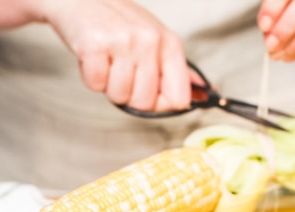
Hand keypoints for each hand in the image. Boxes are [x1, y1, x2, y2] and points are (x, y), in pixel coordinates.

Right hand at [34, 0, 189, 110]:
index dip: (160, 105)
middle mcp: (150, 41)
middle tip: (120, 70)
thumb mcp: (155, 40)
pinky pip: (95, 85)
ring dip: (108, 85)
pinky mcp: (96, 44)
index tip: (147, 94)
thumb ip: (176, 69)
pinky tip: (92, 57)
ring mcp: (124, 42)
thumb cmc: (118, 24)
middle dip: (129, 95)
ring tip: (106, 61)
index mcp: (170, 43)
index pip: (179, 97)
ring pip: (120, 96)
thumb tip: (204, 93)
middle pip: (146, 102)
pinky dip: (90, 77)